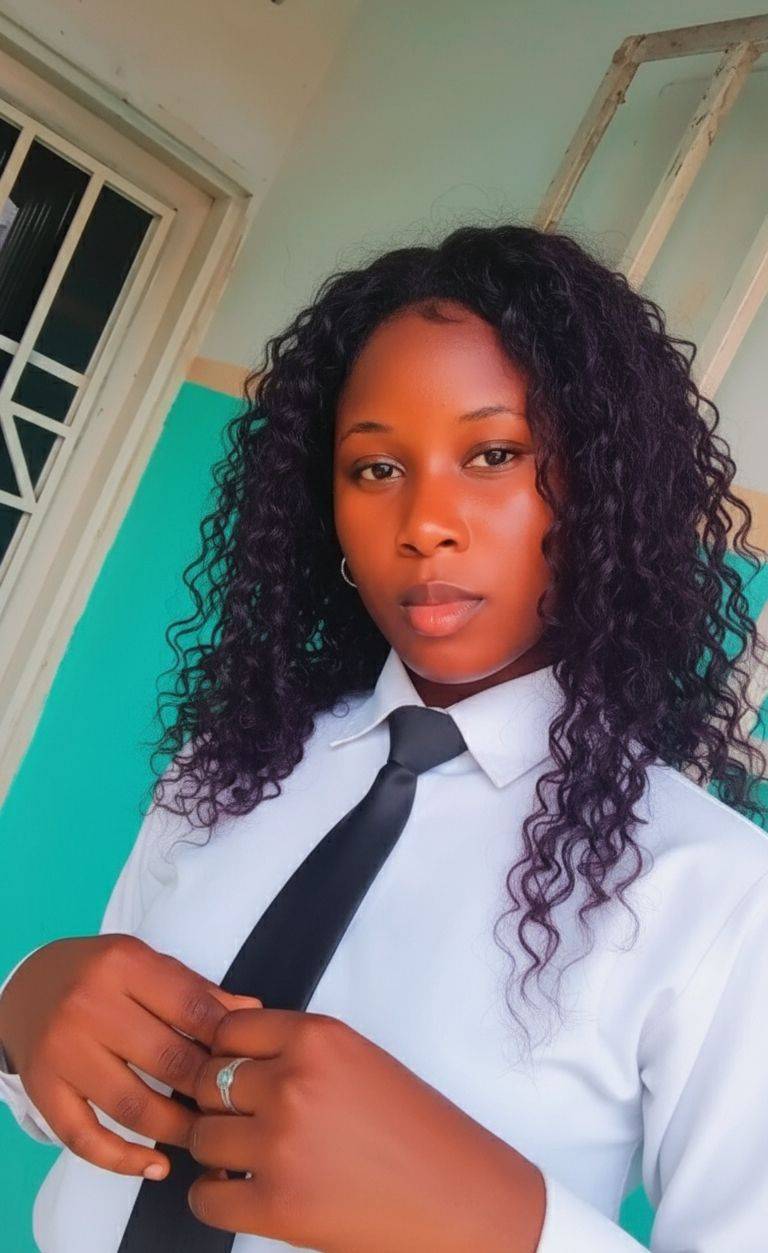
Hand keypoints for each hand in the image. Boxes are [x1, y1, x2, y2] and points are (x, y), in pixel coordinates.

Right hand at [0, 935, 260, 1178]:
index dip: (227, 1041)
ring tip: (204, 1136)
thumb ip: (196, 990)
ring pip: (132, 1105)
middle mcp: (88, 1003)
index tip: (249, 1064)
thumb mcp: (148, 965)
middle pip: (167, 1059)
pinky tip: (156, 1165)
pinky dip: (124, 1160)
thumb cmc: (103, 974)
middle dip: (208, 1090)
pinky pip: (85, 1138)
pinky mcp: (42, 1088)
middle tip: (233, 1107)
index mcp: (123, 963)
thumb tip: (253, 1013)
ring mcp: (62, 1049)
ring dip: (177, 1129)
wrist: (31, 984)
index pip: (192, 1008)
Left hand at [187, 1009, 545, 1252]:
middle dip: (218, 1103)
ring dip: (218, 1150)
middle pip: (207, 1082)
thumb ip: (297, 1050)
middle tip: (244, 1118)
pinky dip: (216, 1197)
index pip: (227, 1030)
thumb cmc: (417, 1132)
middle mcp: (294, 1084)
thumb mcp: (358, 1059)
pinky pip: (205, 1197)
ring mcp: (280, 1144)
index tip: (234, 1071)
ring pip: (201, 1137)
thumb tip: (232, 1053)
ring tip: (251, 1157)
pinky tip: (242, 1191)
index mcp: (317, 1039)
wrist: (459, 1198)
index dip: (226, 1054)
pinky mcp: (276, 1205)